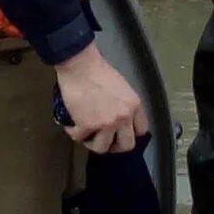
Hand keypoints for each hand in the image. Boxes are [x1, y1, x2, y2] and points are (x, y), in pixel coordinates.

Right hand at [52, 41, 149, 155]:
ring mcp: (105, 124)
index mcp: (134, 106)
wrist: (80, 65)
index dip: (130, 134)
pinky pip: (79, 138)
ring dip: (92, 143)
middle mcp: (123, 118)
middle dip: (115, 146)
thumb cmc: (98, 69)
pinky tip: (71, 126)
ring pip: (102, 148)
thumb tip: (117, 116)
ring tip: (86, 136)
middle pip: (126, 145)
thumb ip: (124, 104)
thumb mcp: (122, 87)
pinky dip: (74, 133)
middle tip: (106, 141)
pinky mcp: (86, 125)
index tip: (121, 133)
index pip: (141, 130)